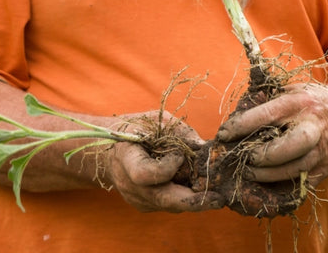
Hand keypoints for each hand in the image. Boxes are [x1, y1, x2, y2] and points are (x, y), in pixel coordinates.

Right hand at [105, 110, 224, 212]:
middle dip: (194, 201)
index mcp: (126, 159)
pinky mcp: (147, 206)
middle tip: (219, 198)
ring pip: (172, 205)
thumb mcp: (154, 121)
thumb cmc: (134, 130)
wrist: (108, 151)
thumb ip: (178, 133)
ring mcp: (138, 200)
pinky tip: (198, 186)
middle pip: (163, 199)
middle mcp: (130, 186)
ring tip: (215, 189)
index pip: (144, 175)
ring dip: (195, 198)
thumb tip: (205, 148)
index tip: (180, 154)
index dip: (166, 168)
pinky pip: (170, 204)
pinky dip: (186, 196)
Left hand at [216, 83, 327, 186]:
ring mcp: (322, 151)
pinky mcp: (325, 169)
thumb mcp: (292, 90)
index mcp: (300, 103)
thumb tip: (235, 114)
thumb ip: (266, 99)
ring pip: (294, 170)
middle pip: (289, 147)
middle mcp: (313, 127)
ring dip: (267, 175)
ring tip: (248, 172)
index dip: (241, 126)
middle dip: (262, 155)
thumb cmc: (311, 102)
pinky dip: (281, 186)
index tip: (223, 134)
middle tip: (244, 157)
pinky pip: (301, 184)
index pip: (267, 116)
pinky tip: (264, 184)